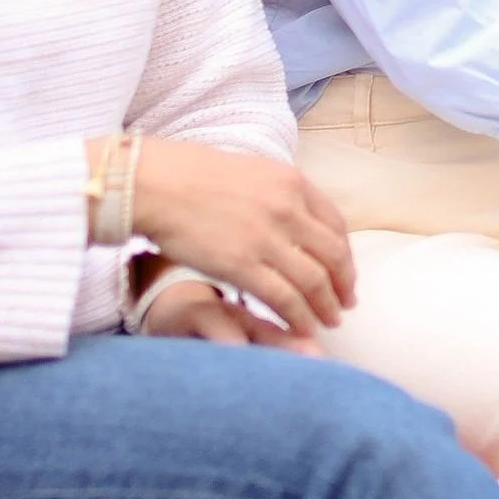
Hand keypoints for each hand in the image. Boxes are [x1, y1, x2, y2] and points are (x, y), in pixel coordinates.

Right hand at [129, 140, 357, 340]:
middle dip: (344, 284)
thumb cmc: (189, 174)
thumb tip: (294, 214)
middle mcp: (288, 209)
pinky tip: (302, 327)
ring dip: (326, 305)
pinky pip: (284, 298)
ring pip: (314, 281)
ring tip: (329, 321)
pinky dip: (299, 316)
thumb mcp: (251, 171)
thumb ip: (278, 194)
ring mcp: (267, 238)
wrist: (152, 182)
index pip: (336, 225)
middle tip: (346, 303)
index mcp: (293, 183)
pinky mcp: (242, 265)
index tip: (346, 272)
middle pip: (333, 255)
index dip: (345, 254)